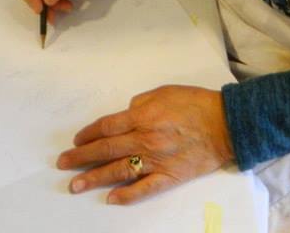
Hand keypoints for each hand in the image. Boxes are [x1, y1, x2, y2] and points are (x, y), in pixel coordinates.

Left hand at [56, 85, 234, 204]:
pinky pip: (145, 188)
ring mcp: (156, 160)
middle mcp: (144, 139)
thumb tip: (126, 112)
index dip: (88, 134)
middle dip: (81, 157)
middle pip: (105, 149)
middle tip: (63, 163)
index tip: (77, 140)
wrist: (226, 123)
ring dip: (94, 178)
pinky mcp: (170, 176)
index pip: (106, 126)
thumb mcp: (165, 91)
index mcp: (142, 116)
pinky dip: (127, 195)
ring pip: (118, 170)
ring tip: (75, 185)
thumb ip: (141, 102)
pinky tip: (111, 199)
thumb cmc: (196, 103)